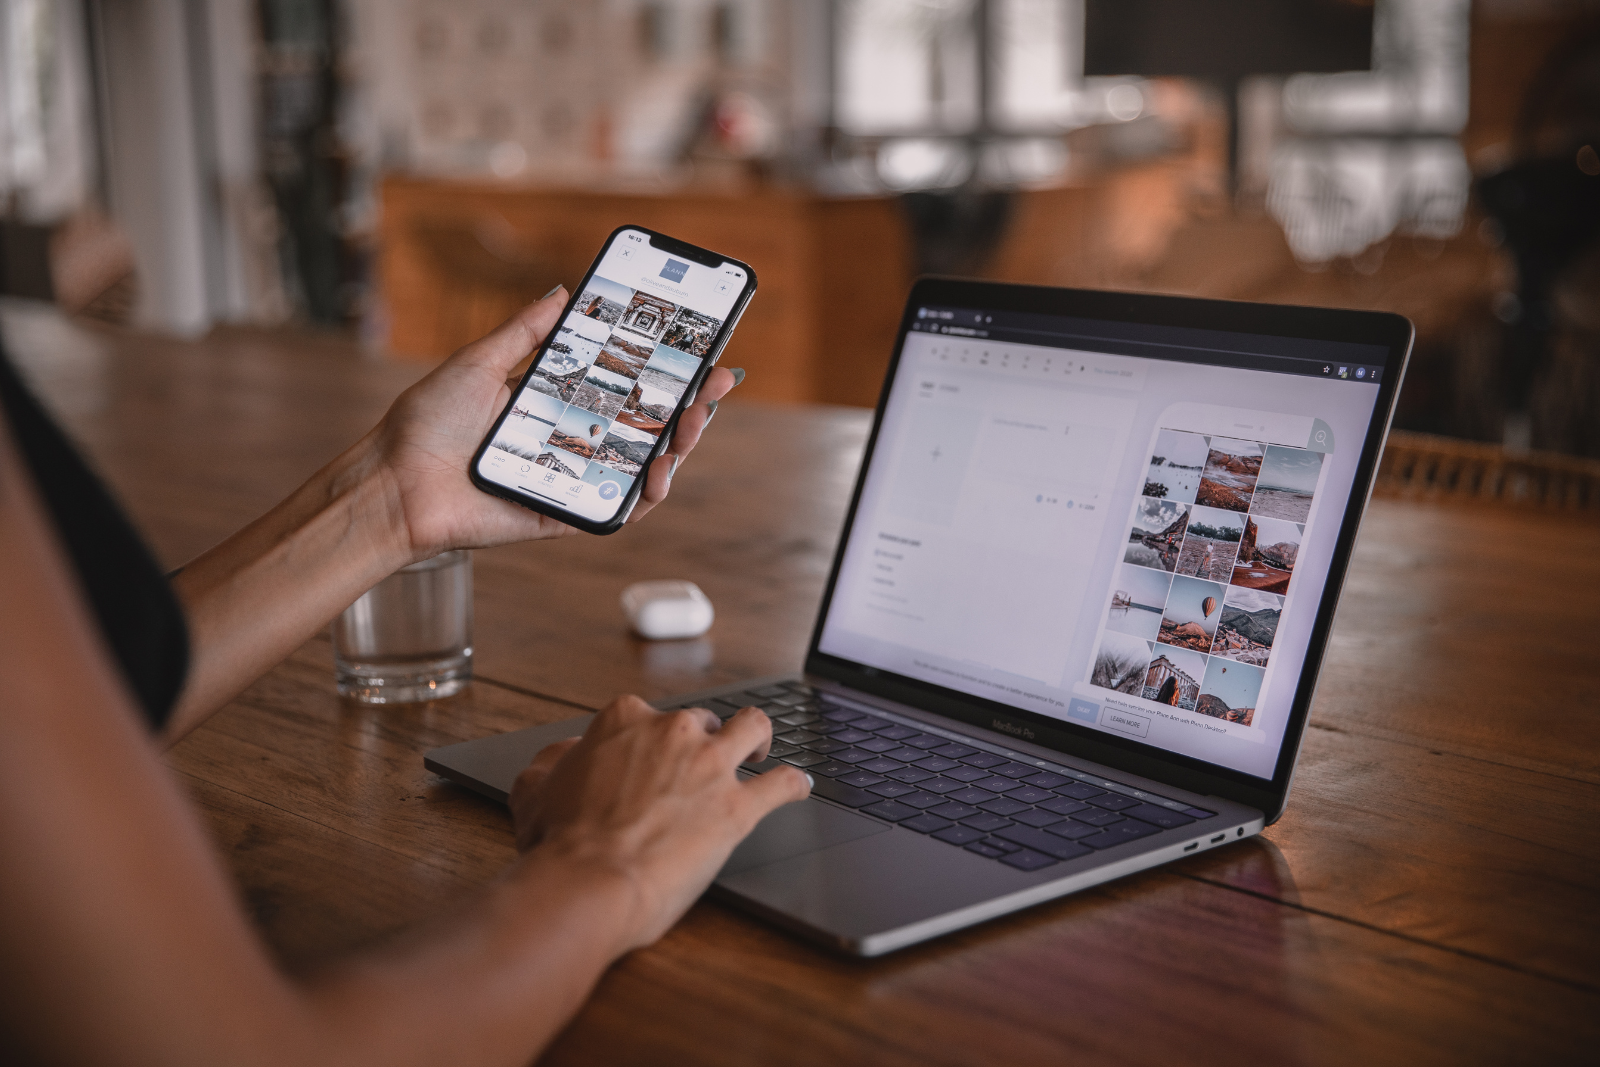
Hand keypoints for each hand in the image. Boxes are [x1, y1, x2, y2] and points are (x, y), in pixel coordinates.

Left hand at [370, 289, 740, 560]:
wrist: (395, 483)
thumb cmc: (426, 424)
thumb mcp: (479, 361)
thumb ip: (525, 332)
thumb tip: (564, 292)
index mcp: (556, 405)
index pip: (624, 386)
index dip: (665, 372)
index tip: (699, 350)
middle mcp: (571, 442)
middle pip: (645, 425)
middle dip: (689, 404)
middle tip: (715, 383)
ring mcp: (572, 480)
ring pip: (642, 467)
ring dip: (678, 446)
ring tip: (694, 421)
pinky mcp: (564, 515)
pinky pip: (617, 510)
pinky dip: (646, 495)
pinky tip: (661, 471)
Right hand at [509, 697, 810, 952]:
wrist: (588, 883)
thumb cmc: (559, 844)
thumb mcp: (535, 790)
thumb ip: (553, 762)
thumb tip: (565, 755)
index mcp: (625, 721)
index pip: (647, 715)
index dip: (649, 740)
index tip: (650, 758)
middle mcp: (673, 732)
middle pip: (702, 721)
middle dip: (703, 740)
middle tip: (699, 768)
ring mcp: (710, 766)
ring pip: (754, 729)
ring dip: (760, 738)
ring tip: (760, 752)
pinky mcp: (738, 807)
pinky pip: (782, 784)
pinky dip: (794, 784)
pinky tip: (798, 787)